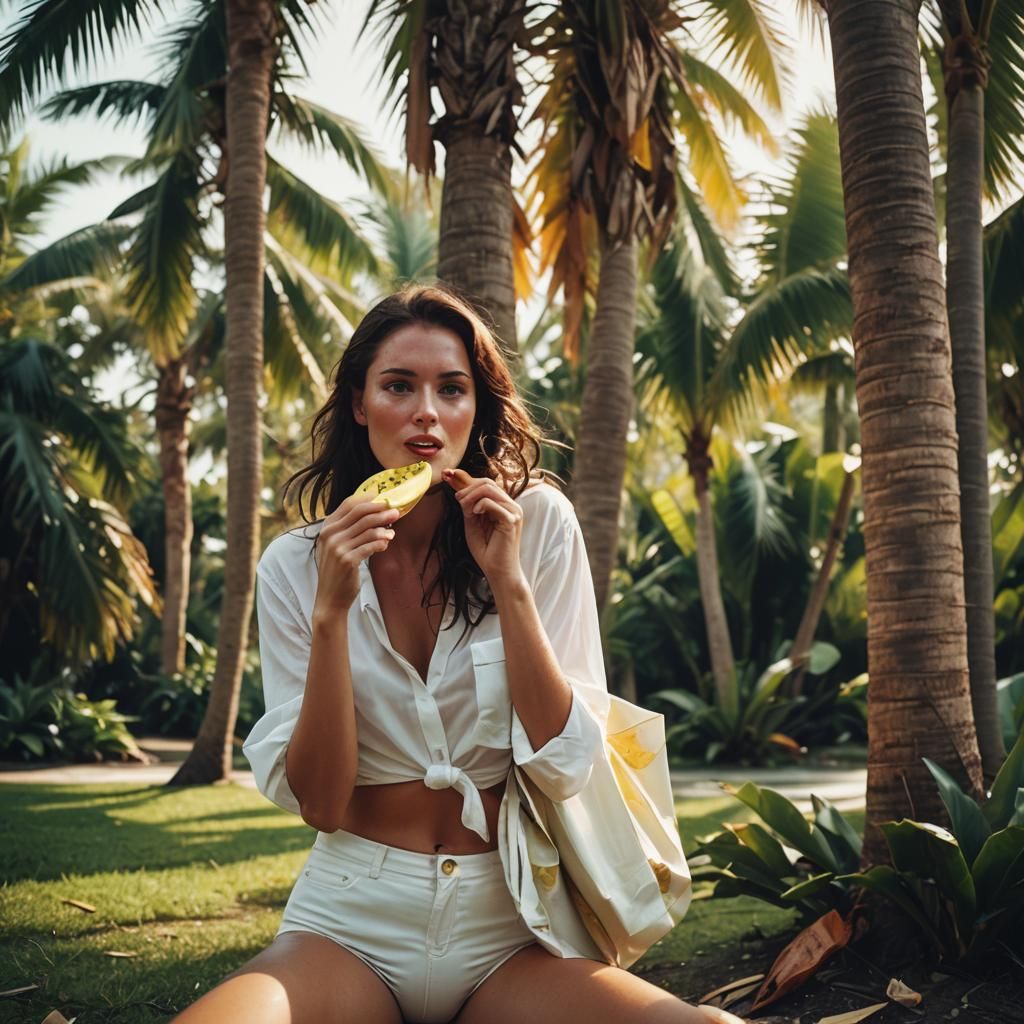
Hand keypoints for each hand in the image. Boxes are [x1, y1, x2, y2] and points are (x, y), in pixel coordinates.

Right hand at [313, 495, 399, 614]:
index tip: (382, 496)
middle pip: (360, 513)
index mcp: (327, 528)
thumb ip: (349, 530)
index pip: (348, 505)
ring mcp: (338, 547)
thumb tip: (375, 515)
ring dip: (384, 527)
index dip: (367, 498)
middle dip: (381, 510)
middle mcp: (330, 535)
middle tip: (395, 510)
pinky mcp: (348, 560)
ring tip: (393, 530)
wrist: (330, 598)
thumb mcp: (336, 547)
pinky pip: (370, 545)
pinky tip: (387, 543)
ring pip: (367, 529)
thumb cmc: (337, 571)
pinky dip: (381, 542)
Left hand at [444, 468, 524, 587]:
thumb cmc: (486, 550)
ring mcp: (513, 512)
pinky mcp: (512, 521)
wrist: (497, 571)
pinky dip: (480, 505)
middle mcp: (510, 505)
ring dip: (471, 495)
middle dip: (467, 486)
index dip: (465, 477)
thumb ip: (468, 504)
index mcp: (502, 504)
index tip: (447, 474)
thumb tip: (457, 485)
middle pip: (487, 482)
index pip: (484, 483)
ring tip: (462, 506)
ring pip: (489, 489)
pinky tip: (474, 514)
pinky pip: (493, 503)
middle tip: (455, 498)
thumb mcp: (472, 521)